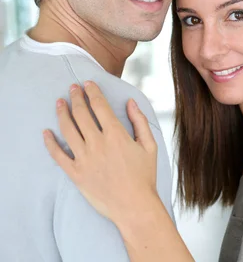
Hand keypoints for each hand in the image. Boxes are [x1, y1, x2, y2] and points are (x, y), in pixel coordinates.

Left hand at [43, 81, 159, 226]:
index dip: (92, 92)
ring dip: (62, 113)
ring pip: (67, 130)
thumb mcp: (150, 146)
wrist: (134, 206)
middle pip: (81, 114)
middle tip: (72, 88)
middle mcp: (97, 144)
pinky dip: (50, 143)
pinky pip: (58, 155)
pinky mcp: (76, 173)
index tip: (87, 83)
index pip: (100, 106)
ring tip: (59, 103)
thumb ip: (140, 121)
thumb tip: (131, 102)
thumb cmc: (144, 176)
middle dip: (76, 97)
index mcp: (116, 135)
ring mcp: (84, 158)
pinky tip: (46, 133)